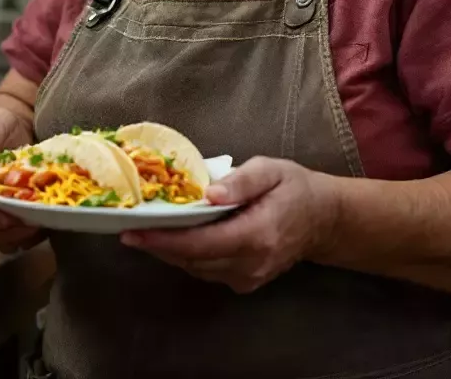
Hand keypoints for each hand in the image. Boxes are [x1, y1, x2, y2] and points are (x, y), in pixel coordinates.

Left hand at [121, 157, 336, 293]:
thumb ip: (240, 182)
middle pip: (192, 260)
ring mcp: (248, 278)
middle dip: (158, 245)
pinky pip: (206, 271)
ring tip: (143, 231)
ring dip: (169, 251)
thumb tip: (207, 194)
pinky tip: (172, 238)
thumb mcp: (270, 170)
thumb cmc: (293, 187)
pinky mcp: (246, 282)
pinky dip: (186, 256)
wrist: (323, 219)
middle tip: (127, 228)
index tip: (132, 232)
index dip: (163, 240)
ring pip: (196, 268)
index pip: (200, 244)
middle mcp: (250, 264)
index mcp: (256, 234)